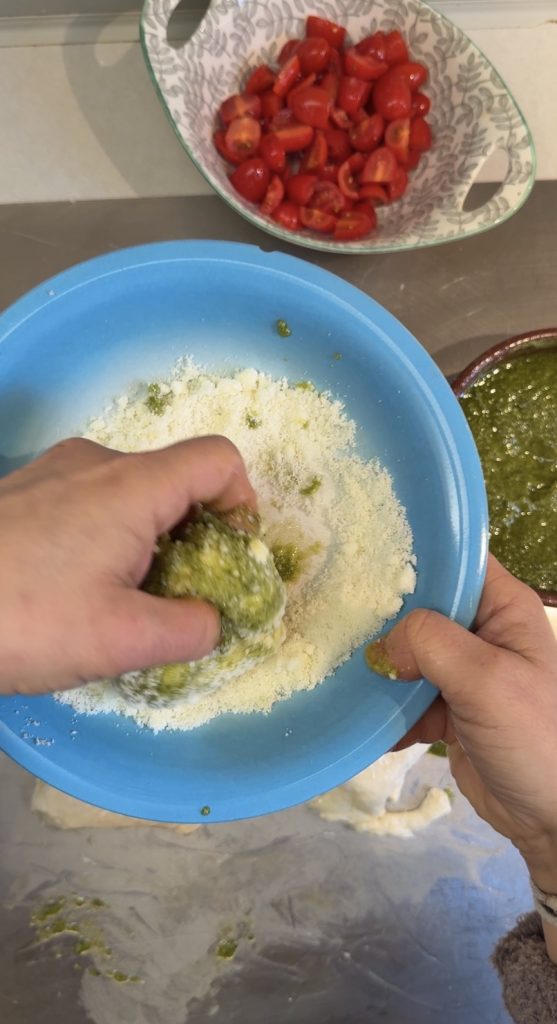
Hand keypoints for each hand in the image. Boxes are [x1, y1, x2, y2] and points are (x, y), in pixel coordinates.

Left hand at [0, 435, 255, 695]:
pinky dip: (107, 540)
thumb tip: (214, 622)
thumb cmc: (20, 617)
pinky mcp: (24, 494)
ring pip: (132, 494)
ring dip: (149, 543)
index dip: (244, 503)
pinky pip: (90, 503)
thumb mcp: (120, 639)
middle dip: (195, 537)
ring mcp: (54, 473)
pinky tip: (76, 592)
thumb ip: (190, 629)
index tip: (232, 557)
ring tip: (122, 603)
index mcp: (131, 485)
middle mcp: (95, 463)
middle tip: (178, 597)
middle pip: (176, 480)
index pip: (219, 459)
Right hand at [371, 556, 556, 896]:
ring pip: (409, 655)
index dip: (412, 557)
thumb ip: (431, 644)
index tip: (360, 561)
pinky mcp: (449, 712)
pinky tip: (362, 719)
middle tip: (335, 621)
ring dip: (380, 668)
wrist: (554, 820)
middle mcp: (482, 631)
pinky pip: (407, 699)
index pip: (454, 562)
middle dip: (383, 618)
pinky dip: (387, 710)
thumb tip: (382, 644)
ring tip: (340, 671)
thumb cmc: (536, 736)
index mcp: (503, 606)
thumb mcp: (487, 679)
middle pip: (422, 608)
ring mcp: (465, 673)